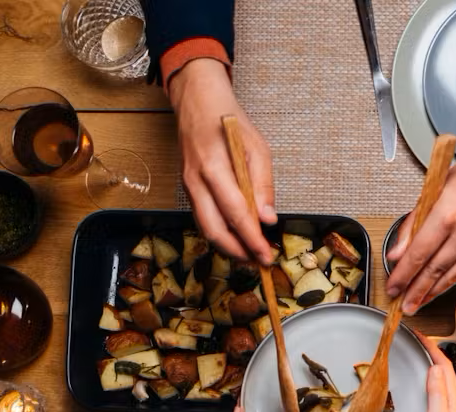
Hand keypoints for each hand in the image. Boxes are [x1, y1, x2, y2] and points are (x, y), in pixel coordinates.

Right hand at [167, 59, 275, 264]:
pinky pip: (202, 217)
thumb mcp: (258, 148)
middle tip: (259, 262)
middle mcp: (195, 180)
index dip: (251, 239)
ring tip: (251, 256)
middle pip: (213, 229)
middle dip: (237, 251)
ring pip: (205, 227)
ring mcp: (188, 185)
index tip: (266, 255)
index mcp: (214, 167)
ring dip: (228, 246)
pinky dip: (220, 233)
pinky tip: (237, 238)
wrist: (197, 103)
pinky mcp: (188, 188)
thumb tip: (267, 218)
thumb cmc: (230, 122)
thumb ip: (263, 185)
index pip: (235, 213)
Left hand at [385, 143, 455, 313]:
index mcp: (447, 214)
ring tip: (416, 305)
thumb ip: (413, 224)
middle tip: (401, 305)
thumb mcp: (433, 191)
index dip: (403, 274)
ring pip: (450, 276)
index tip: (392, 286)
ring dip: (431, 293)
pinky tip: (437, 290)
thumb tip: (397, 253)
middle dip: (415, 291)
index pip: (418, 253)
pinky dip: (448, 283)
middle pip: (434, 270)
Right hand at [416, 335, 455, 411]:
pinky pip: (429, 398)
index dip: (432, 348)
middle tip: (413, 340)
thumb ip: (437, 393)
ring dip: (425, 369)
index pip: (445, 367)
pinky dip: (421, 386)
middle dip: (429, 354)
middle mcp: (453, 407)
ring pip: (436, 385)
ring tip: (412, 357)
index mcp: (455, 403)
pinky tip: (412, 389)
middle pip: (442, 373)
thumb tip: (435, 367)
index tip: (418, 334)